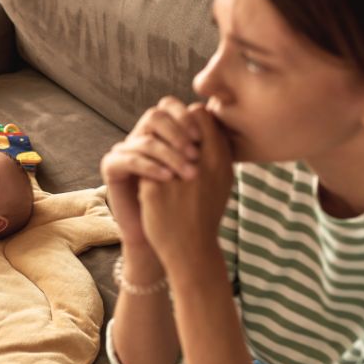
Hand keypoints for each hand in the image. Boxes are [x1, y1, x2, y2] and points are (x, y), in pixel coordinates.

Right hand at [100, 96, 202, 245]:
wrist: (168, 238)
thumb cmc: (190, 204)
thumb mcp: (203, 169)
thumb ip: (209, 143)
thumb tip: (221, 118)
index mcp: (162, 133)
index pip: (170, 107)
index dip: (187, 117)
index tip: (203, 137)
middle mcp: (142, 137)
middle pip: (155, 115)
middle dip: (178, 132)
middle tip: (196, 153)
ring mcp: (125, 150)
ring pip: (146, 139)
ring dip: (170, 154)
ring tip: (189, 173)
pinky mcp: (112, 167)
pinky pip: (130, 159)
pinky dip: (151, 167)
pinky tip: (168, 178)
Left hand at [138, 106, 233, 270]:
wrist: (191, 249)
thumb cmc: (205, 213)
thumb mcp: (222, 180)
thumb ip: (216, 152)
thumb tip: (207, 123)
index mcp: (219, 159)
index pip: (201, 114)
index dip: (188, 117)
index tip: (182, 129)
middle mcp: (200, 163)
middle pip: (177, 121)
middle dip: (168, 125)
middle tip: (163, 135)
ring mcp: (176, 175)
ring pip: (155, 139)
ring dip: (153, 143)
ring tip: (152, 152)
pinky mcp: (153, 189)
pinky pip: (142, 163)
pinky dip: (142, 166)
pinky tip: (143, 175)